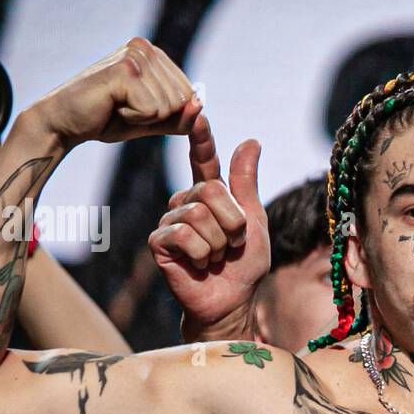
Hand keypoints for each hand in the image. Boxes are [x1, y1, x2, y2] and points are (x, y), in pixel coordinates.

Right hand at [25, 37, 199, 150]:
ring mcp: (135, 56)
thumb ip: (181, 117)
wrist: (64, 122)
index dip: (165, 114)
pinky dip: (133, 119)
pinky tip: (111, 107)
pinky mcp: (125, 71)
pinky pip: (153, 111)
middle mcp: (146, 48)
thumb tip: (200, 105)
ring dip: (142, 118)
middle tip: (123, 108)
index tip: (134, 106)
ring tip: (116, 106)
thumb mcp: (153, 121)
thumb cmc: (107, 119)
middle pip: (182, 101)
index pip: (189, 95)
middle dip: (155, 117)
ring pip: (169, 107)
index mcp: (155, 54)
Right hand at [147, 112, 270, 330]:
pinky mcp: (159, 242)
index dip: (200, 137)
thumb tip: (250, 141)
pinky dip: (203, 253)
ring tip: (217, 257)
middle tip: (232, 244)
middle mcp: (186, 203)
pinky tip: (201, 265)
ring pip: (198, 214)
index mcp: (209, 195)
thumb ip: (246, 183)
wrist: (231, 302)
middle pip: (209, 190)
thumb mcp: (254, 221)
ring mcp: (170, 221)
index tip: (196, 110)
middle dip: (232, 222)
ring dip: (219, 242)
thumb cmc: (243, 265)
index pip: (203, 159)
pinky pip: (184, 234)